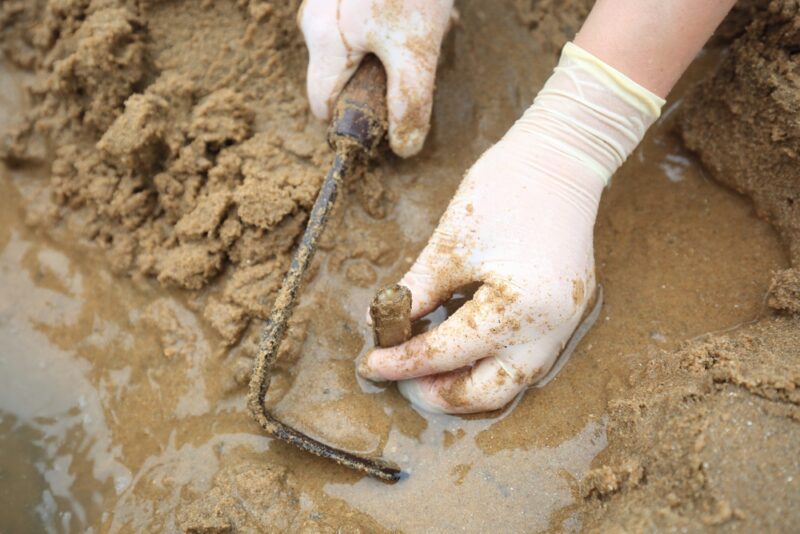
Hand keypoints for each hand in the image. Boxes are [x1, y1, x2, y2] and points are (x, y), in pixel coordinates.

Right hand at [298, 0, 454, 156]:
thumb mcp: (415, 50)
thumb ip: (409, 102)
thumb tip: (404, 149)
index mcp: (322, 39)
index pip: (323, 106)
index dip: (354, 120)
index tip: (387, 118)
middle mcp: (316, 20)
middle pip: (343, 77)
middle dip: (384, 80)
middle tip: (418, 63)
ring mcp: (331, 2)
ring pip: (361, 49)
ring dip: (397, 51)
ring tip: (427, 27)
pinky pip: (369, 22)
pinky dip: (397, 25)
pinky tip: (424, 9)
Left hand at [358, 43, 664, 412]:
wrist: (562, 160)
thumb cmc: (505, 191)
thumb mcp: (451, 244)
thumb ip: (418, 291)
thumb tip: (383, 323)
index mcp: (520, 308)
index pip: (449, 352)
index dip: (404, 362)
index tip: (371, 364)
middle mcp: (550, 329)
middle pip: (490, 391)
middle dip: (441, 392)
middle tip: (402, 378)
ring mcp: (564, 324)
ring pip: (512, 380)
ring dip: (467, 383)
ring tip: (426, 369)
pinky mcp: (565, 314)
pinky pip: (525, 356)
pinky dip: (490, 361)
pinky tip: (460, 347)